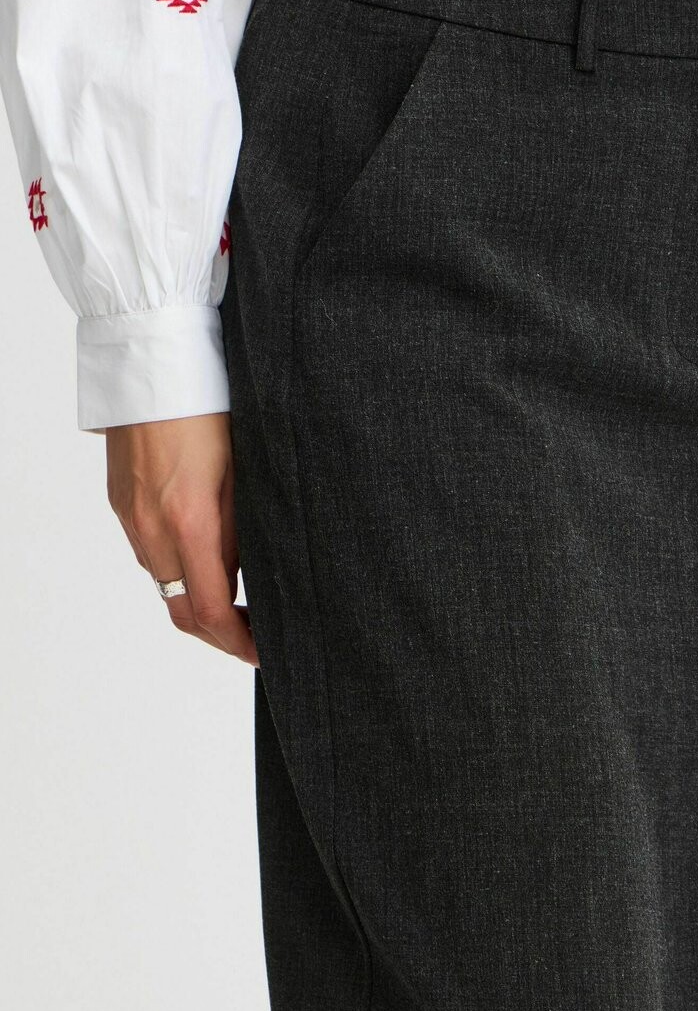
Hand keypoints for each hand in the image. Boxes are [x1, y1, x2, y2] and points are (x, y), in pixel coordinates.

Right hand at [105, 412, 258, 666]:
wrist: (154, 359)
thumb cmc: (209, 405)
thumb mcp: (245, 471)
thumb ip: (242, 532)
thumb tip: (247, 577)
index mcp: (190, 523)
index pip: (211, 612)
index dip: (239, 643)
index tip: (264, 651)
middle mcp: (153, 529)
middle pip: (183, 612)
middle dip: (219, 634)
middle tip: (254, 634)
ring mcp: (131, 517)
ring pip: (166, 582)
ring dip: (199, 598)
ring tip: (239, 594)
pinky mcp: (121, 502)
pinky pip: (150, 552)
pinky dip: (180, 567)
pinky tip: (207, 552)